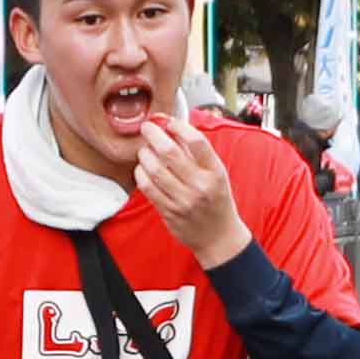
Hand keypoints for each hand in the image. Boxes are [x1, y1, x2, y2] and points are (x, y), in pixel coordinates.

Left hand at [134, 112, 247, 266]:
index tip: (169, 122)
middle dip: (153, 134)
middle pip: (170, 152)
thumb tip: (172, 128)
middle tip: (147, 128)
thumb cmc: (216, 200)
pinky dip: (141, 173)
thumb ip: (197, 153)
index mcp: (215, 172)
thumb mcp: (216, 174)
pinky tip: (142, 168)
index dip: (179, 127)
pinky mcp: (169, 212)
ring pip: (154, 169)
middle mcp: (200, 185)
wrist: (219, 236)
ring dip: (144, 154)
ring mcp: (183, 200)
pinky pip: (147, 187)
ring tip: (144, 150)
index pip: (197, 142)